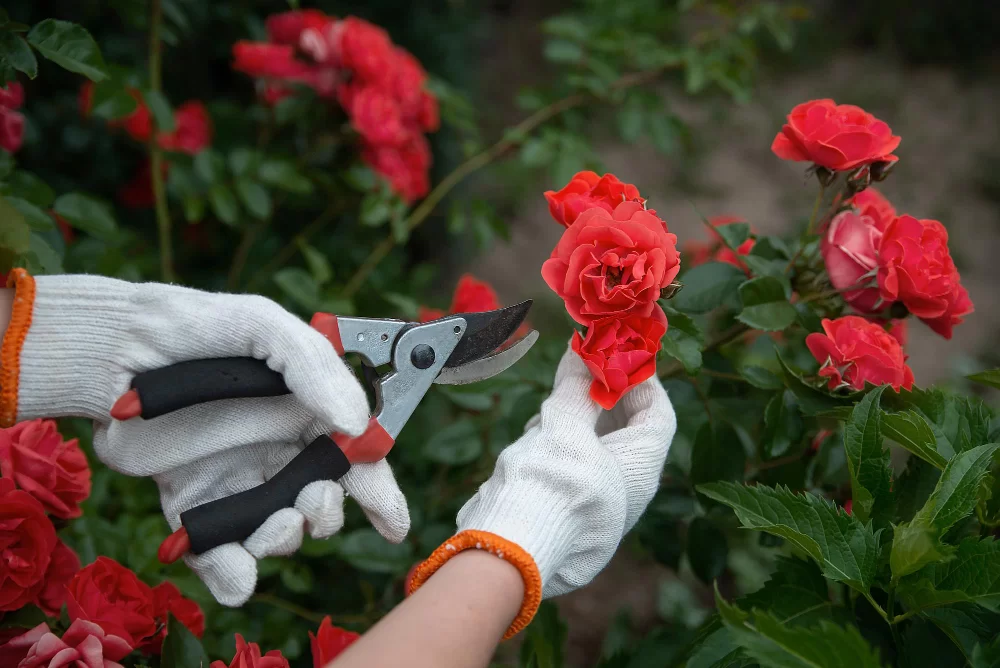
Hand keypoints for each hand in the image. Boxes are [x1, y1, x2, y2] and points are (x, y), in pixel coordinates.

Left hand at [5, 272, 408, 604]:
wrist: (114, 348)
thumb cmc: (198, 327)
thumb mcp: (264, 327)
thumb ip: (315, 368)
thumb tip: (356, 423)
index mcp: (308, 414)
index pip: (357, 460)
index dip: (381, 494)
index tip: (391, 522)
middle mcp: (279, 454)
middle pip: (323, 504)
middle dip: (327, 515)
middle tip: (313, 504)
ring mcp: (237, 484)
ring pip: (279, 536)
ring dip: (285, 540)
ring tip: (274, 525)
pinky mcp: (193, 509)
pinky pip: (222, 557)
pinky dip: (233, 576)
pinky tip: (235, 569)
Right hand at [408, 343, 674, 634]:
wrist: (506, 547)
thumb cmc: (550, 484)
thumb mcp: (566, 425)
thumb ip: (576, 387)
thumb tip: (582, 352)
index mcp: (639, 471)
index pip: (657, 415)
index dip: (642, 380)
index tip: (617, 354)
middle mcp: (622, 491)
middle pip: (624, 431)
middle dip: (602, 397)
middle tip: (581, 369)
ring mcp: (591, 504)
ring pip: (592, 447)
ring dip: (574, 418)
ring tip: (553, 401)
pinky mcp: (560, 510)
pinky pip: (568, 467)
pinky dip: (556, 443)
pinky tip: (535, 434)